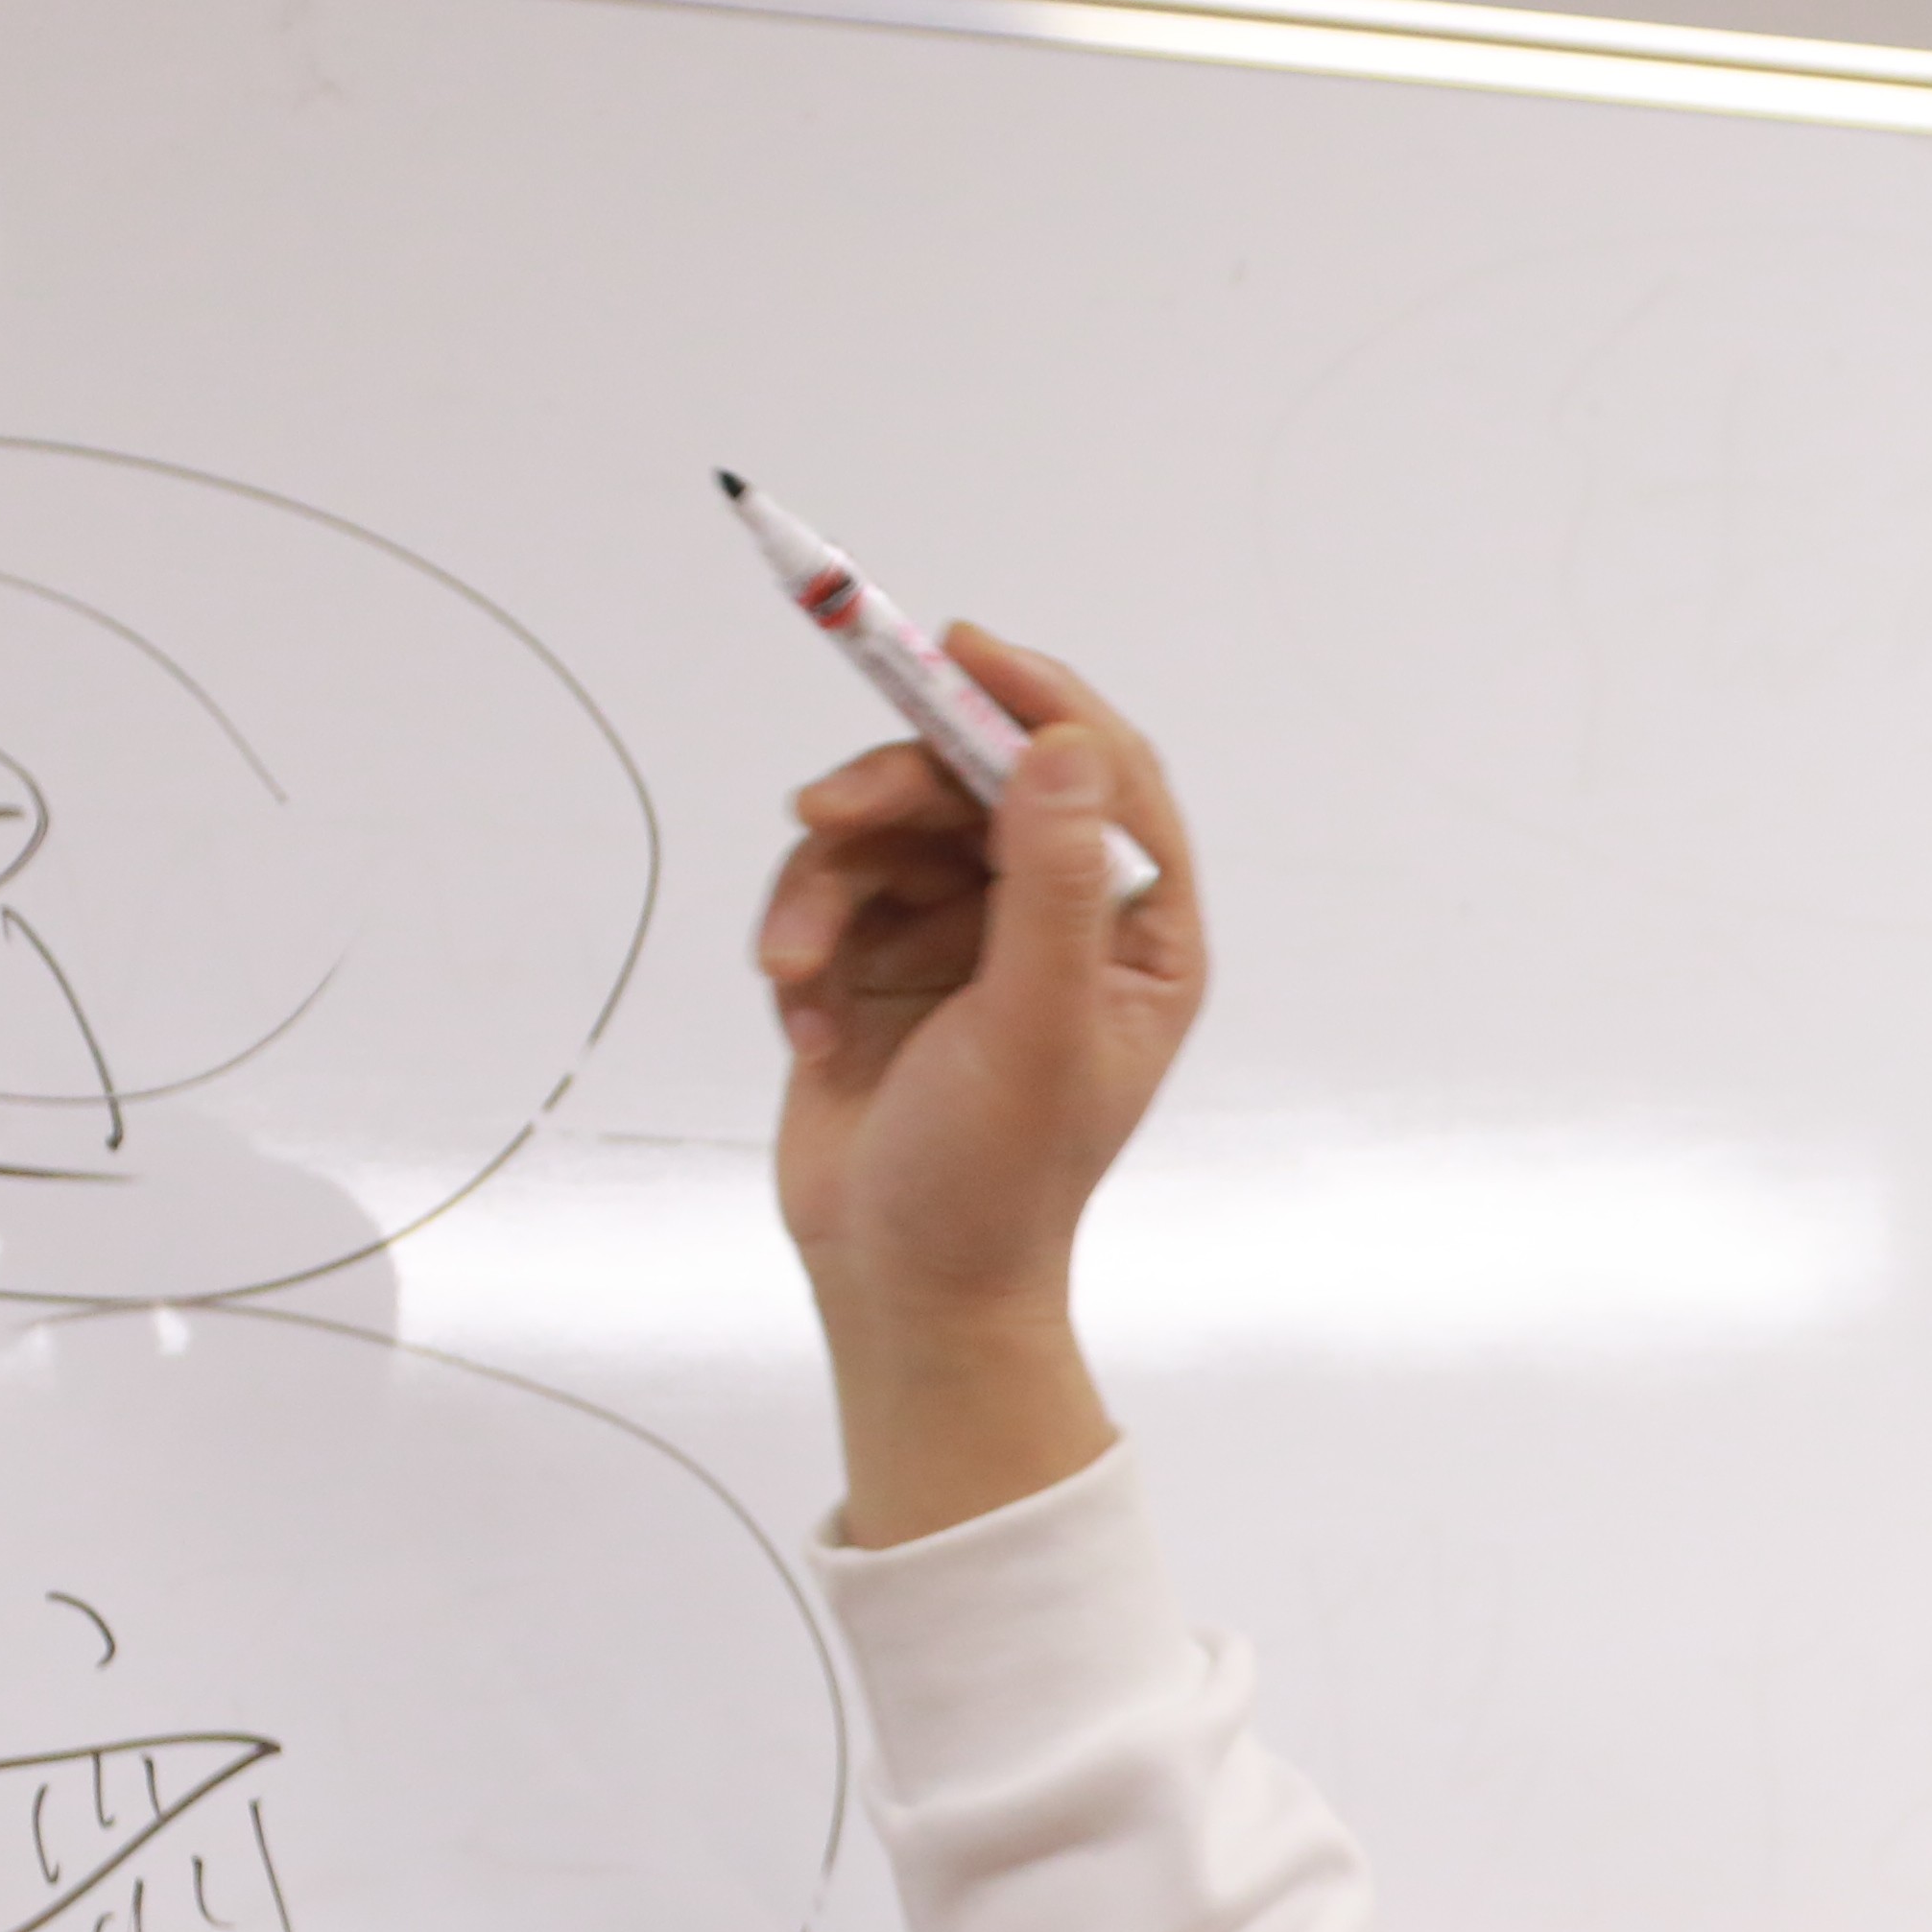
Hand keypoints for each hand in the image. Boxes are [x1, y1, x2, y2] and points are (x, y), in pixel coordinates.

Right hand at [753, 629, 1204, 1541]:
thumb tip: (1065, 748)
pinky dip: (804, 948)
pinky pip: (828, 895)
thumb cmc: (997, 1177)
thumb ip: (1052, 880)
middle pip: (971, 781)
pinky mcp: (881, 962)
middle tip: (821, 811)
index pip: (1103, 773)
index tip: (958, 649)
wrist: (904, 1282)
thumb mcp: (1037, 1024)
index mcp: (1137, 931)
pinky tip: (803, 1025)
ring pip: (883, 834)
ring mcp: (966, 936)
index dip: (1034, 700)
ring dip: (824, 893)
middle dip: (891, 792)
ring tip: (794, 972)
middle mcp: (1057, 918)